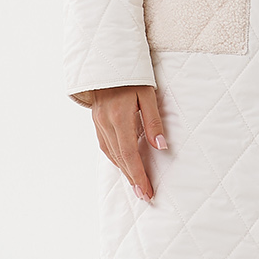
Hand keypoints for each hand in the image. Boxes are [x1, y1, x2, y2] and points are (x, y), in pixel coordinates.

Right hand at [90, 86, 166, 200]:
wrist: (107, 62)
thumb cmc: (132, 76)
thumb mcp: (148, 94)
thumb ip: (154, 121)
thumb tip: (161, 147)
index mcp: (119, 117)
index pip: (129, 154)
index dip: (138, 175)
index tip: (147, 191)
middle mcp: (106, 123)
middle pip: (120, 158)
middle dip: (133, 179)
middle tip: (144, 196)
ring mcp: (99, 123)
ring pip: (111, 154)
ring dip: (124, 172)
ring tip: (137, 186)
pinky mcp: (97, 121)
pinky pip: (106, 146)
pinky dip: (116, 159)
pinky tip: (125, 166)